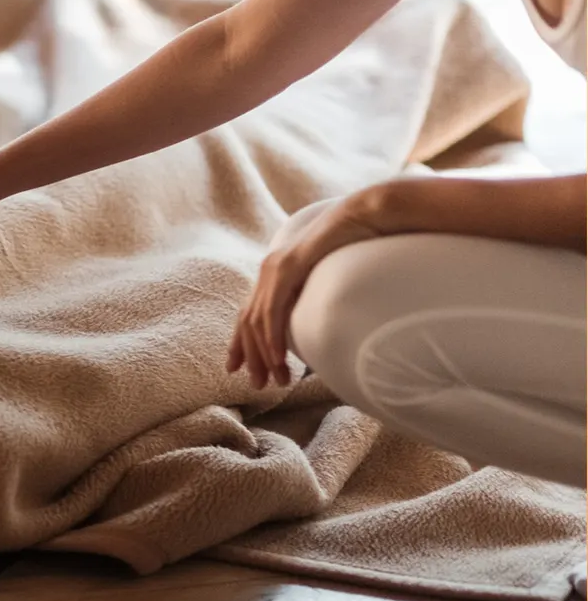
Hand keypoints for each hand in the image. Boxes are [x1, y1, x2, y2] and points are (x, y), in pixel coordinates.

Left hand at [228, 194, 384, 388]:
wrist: (366, 214)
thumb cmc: (357, 247)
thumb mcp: (329, 281)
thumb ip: (315, 300)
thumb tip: (317, 325)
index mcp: (275, 274)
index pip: (249, 314)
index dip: (240, 343)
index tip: (235, 369)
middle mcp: (269, 270)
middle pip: (248, 322)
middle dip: (250, 357)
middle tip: (259, 385)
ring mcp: (276, 267)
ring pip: (258, 321)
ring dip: (264, 355)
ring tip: (273, 380)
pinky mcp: (289, 267)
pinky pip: (274, 309)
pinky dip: (272, 337)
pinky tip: (276, 358)